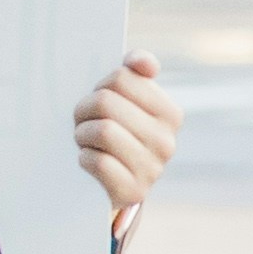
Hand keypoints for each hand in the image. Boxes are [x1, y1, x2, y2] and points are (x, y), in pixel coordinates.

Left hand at [76, 50, 179, 217]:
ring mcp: (152, 168)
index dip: (100, 86)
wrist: (113, 187)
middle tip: (84, 122)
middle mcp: (166, 141)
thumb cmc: (116, 134)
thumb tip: (141, 62)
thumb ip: (136, 74)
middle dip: (84, 110)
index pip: (122, 78)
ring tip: (85, 141)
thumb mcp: (128, 104)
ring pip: (102, 130)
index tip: (100, 99)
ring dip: (82, 134)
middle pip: (106, 102)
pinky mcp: (133, 191)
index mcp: (170, 114)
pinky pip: (98, 162)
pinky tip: (89, 161)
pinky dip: (85, 159)